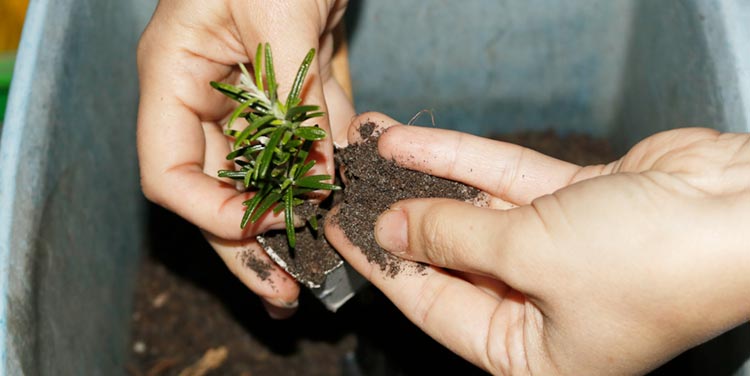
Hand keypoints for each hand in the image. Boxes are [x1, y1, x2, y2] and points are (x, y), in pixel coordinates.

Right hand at [137, 0, 353, 317]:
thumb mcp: (280, 9)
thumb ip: (297, 95)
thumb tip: (323, 171)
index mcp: (175, 75)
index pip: (169, 171)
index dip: (213, 211)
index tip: (273, 223)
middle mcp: (206, 94)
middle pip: (213, 190)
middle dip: (246, 243)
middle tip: (283, 290)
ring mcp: (252, 96)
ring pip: (259, 176)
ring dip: (286, 222)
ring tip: (315, 266)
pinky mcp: (294, 90)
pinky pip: (303, 145)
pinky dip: (321, 174)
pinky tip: (342, 205)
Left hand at [326, 112, 749, 373]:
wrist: (747, 211)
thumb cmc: (653, 265)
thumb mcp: (530, 256)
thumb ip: (454, 238)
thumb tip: (393, 228)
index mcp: (531, 357)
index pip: (433, 307)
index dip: (381, 266)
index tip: (340, 231)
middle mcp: (542, 310)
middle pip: (450, 257)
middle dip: (400, 214)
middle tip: (350, 184)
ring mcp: (560, 253)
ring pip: (474, 213)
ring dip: (423, 179)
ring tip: (371, 149)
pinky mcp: (577, 205)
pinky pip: (505, 182)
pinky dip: (461, 161)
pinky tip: (412, 140)